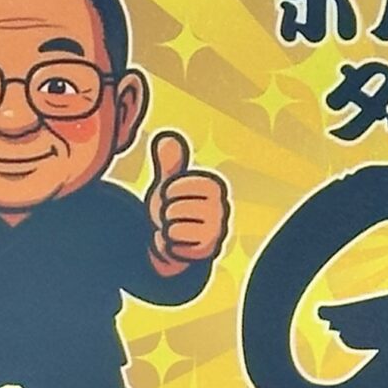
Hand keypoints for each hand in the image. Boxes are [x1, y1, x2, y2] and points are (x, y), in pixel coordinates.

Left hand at [145, 129, 228, 271]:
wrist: (176, 239)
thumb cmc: (173, 206)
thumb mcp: (168, 183)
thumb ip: (169, 162)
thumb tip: (167, 138)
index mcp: (213, 186)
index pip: (175, 187)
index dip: (167, 192)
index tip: (174, 196)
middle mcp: (221, 207)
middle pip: (173, 208)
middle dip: (167, 213)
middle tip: (175, 215)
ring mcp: (217, 230)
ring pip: (173, 227)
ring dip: (168, 229)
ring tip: (177, 228)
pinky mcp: (209, 249)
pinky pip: (176, 243)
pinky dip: (171, 244)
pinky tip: (180, 243)